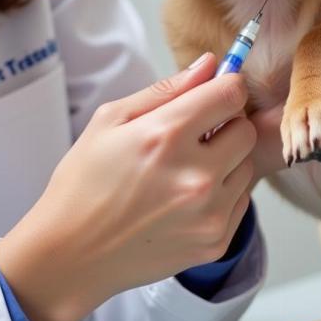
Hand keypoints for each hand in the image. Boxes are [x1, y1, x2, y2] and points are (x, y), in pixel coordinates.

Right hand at [0, 53, 255, 320]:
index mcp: (165, 136)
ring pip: (247, 165)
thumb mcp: (110, 121)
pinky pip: (241, 199)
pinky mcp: (216, 242)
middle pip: (246, 129)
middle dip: (225, 124)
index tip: (212, 94)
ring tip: (185, 170)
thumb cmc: (84, 184)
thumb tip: (208, 64)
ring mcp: (209, 213)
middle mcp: (195, 175)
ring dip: (226, 160)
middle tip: (193, 135)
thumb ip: (166, 89)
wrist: (73, 256)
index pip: (231, 94)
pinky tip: (186, 198)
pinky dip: (222, 192)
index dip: (223, 87)